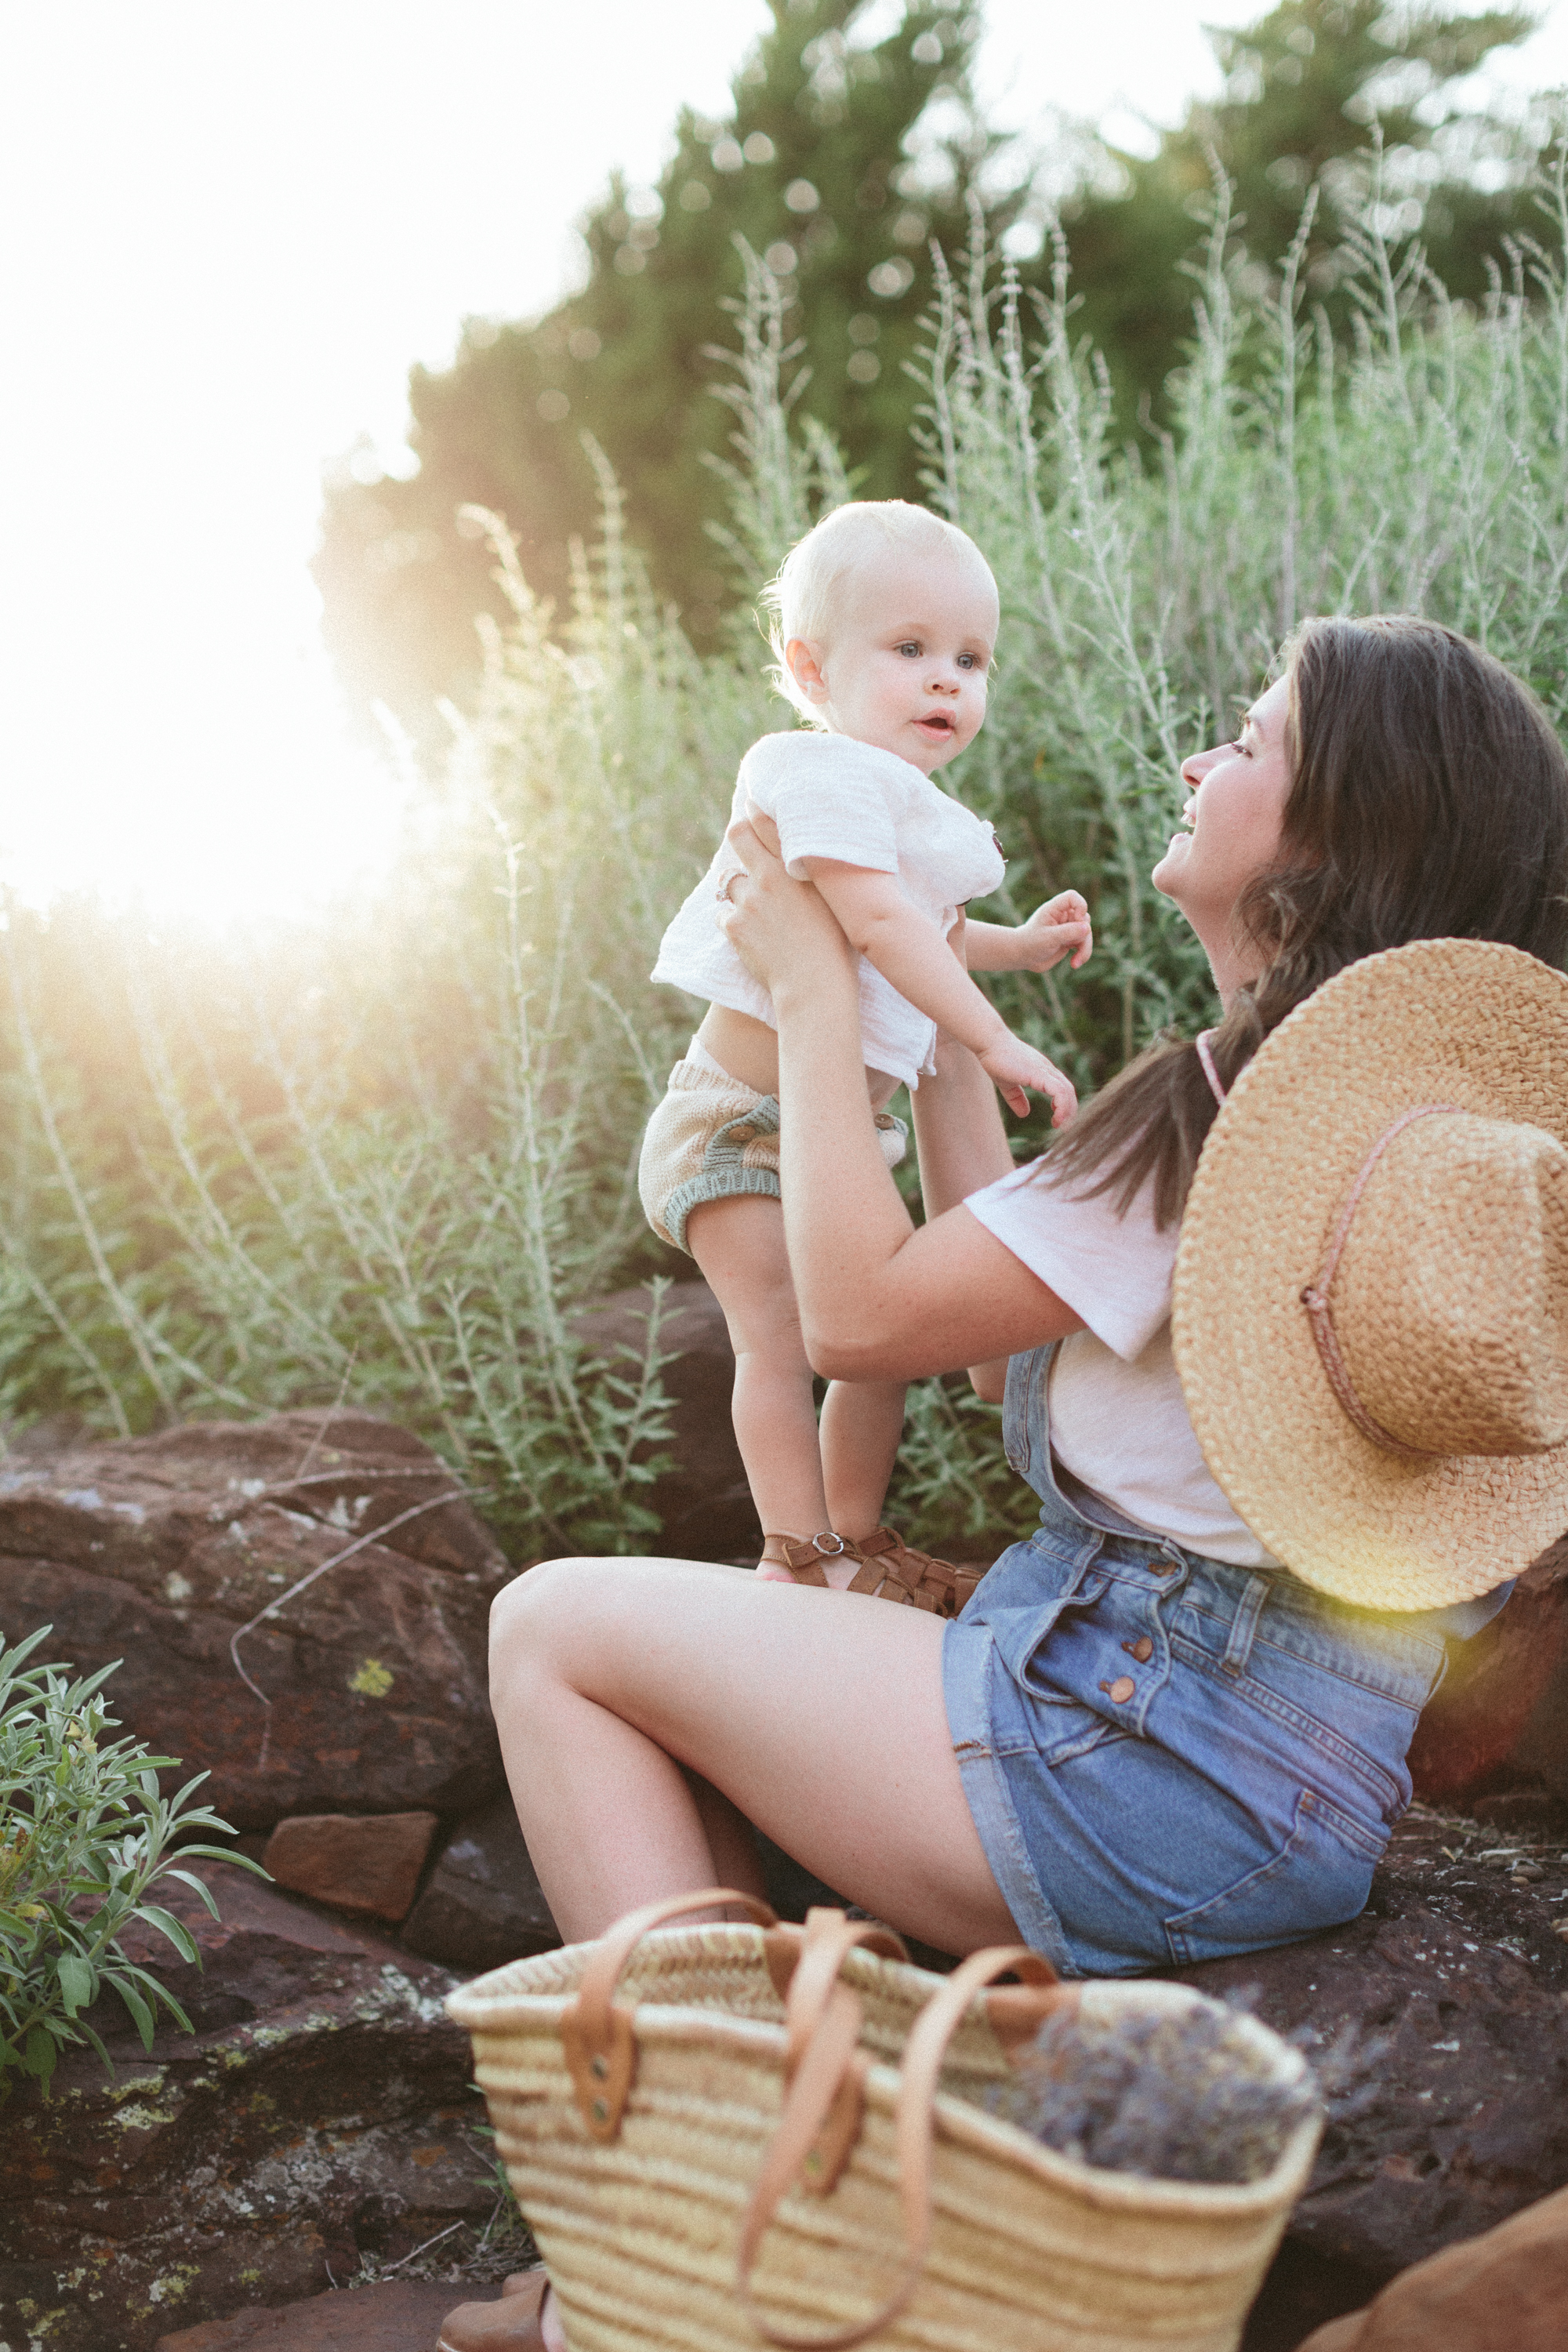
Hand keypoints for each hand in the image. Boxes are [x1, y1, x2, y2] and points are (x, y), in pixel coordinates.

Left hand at [718, 814, 855, 994]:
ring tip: (753, 906)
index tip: (753, 806)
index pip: (767, 824)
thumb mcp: (834, 901)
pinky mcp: (733, 927)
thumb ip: (818, 874)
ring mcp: (748, 902)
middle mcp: (768, 878)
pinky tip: (750, 935)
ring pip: (729, 882)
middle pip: (738, 837)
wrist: (814, 984)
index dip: (756, 811)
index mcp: (794, 868)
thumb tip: (814, 856)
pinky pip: (723, 916)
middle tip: (742, 840)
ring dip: (737, 890)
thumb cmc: (835, 946)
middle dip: (738, 835)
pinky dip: (732, 923)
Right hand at [976, 1033, 1077, 1125]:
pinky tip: (1057, 1117)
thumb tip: (1024, 1114)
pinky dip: (1062, 1105)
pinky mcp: (1039, 1073)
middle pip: (1069, 1090)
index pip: (1063, 1088)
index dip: (1064, 1106)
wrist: (990, 1043)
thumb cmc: (997, 1059)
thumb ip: (1016, 1098)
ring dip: (1068, 1110)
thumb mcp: (1007, 1084)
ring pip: (1067, 1091)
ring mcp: (1044, 1070)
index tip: (1057, 1120)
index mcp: (1043, 1072)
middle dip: (1070, 1111)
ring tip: (1061, 1125)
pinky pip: (1058, 1090)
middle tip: (1064, 1127)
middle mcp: (1047, 1070)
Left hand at [1015, 890, 1092, 972]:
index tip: (1078, 919)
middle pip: (1084, 918)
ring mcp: (1068, 928)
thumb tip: (1087, 927)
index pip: (1072, 897)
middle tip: (1074, 946)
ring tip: (1075, 963)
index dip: (1080, 905)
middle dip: (1083, 934)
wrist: (1022, 957)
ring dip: (1085, 948)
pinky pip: (1084, 944)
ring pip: (1086, 933)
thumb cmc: (1030, 943)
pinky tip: (1074, 963)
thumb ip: (1067, 932)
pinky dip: (1083, 954)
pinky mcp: (1070, 940)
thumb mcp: (1048, 938)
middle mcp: (1062, 916)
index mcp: (1054, 909)